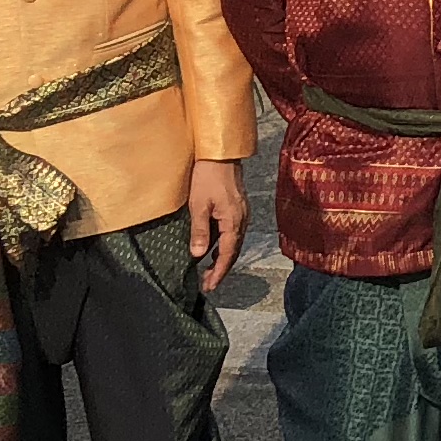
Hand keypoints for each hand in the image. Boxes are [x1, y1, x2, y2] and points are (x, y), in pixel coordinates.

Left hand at [186, 159, 247, 290]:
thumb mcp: (199, 205)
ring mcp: (242, 213)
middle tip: (208, 283)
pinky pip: (233, 233)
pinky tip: (214, 247)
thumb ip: (200, 231)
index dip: (218, 272)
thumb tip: (198, 256)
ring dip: (223, 258)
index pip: (227, 255)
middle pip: (233, 252)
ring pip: (234, 243)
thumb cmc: (208, 176)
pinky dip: (224, 245)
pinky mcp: (238, 207)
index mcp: (233, 222)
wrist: (220, 154)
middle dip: (221, 269)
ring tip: (209, 269)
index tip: (209, 286)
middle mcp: (242, 220)